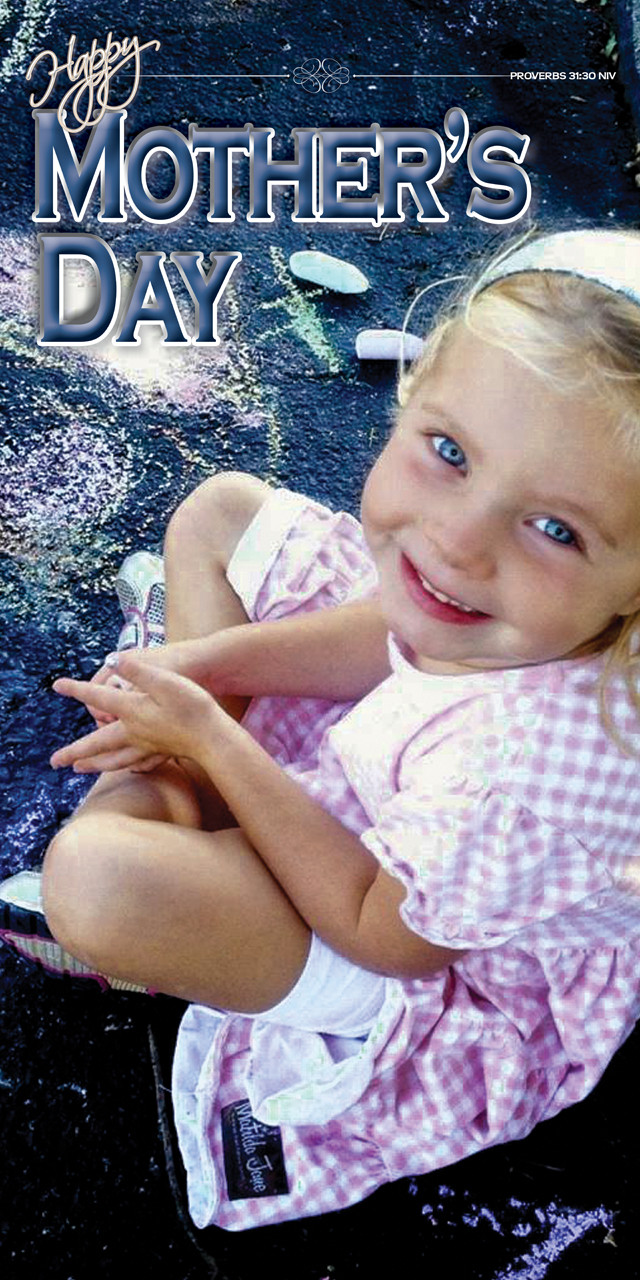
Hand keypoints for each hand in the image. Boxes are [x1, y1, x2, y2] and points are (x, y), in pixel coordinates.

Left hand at [51, 655, 220, 771]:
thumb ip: (137, 671)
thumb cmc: (192, 706)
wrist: (214, 736)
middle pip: (97, 744)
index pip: (98, 698)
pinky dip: (122, 768)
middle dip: (74, 751)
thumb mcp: (164, 680)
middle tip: (55, 761)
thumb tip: (113, 660)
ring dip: (93, 764)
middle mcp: (134, 732)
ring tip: (79, 769)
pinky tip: (122, 769)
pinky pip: (134, 764)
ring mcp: (147, 746)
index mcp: (131, 712)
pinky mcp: (160, 752)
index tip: (56, 685)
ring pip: (113, 759)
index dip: (76, 690)